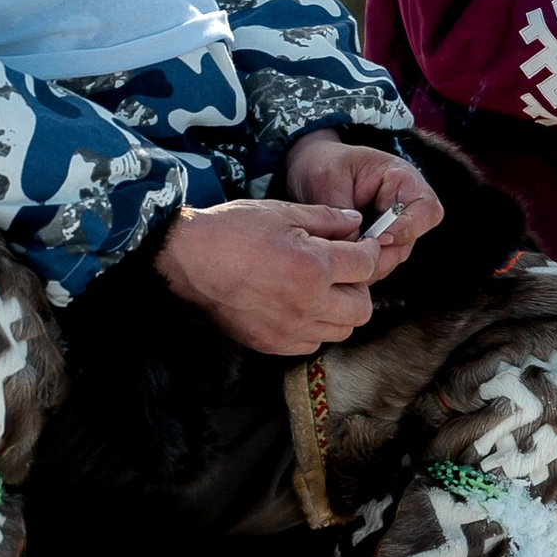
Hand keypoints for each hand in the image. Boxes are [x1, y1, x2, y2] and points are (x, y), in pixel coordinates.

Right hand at [154, 194, 391, 353]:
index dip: (370, 252)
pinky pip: (311, 344)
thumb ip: (327, 219)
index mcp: (313, 267)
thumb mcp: (282, 212)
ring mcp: (288, 329)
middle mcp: (306, 304)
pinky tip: (299, 307)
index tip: (364, 247)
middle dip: (360, 288)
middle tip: (343, 271)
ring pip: (341, 331)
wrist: (186, 259)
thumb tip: (357, 224)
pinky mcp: (270, 343)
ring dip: (339, 311)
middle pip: (362, 309)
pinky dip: (314, 328)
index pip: (366, 266)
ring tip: (321, 290)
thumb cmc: (232, 230)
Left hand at [282, 128, 443, 275]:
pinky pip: (375, 267)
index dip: (406, 228)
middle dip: (379, 253)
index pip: (427, 212)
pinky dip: (357, 267)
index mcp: (404, 181)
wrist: (313, 170)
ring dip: (366, 262)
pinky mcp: (379, 249)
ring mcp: (394, 232)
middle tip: (350, 251)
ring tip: (337, 252)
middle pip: (408, 243)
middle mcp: (406, 210)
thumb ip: (343, 212)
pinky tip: (337, 257)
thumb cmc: (326, 165)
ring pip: (391, 260)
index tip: (379, 236)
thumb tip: (353, 244)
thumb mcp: (329, 179)